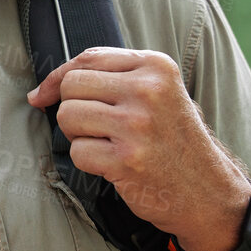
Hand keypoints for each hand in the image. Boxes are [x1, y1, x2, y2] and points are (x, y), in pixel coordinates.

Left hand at [27, 46, 249, 250]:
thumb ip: (112, 78)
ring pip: (67, 116)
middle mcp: (148, 91)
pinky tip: (114, 165)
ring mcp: (137, 125)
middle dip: (72, 108)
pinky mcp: (126, 159)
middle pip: (71, 86)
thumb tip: (42, 89)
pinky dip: (87, 162)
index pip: (87, 58)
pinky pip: (77, 151)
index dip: (57, 77)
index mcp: (156, 67)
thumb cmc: (173, 140)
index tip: (42, 95)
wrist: (209, 192)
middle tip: (96, 127)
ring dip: (77, 135)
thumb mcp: (158, 94)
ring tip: (106, 144)